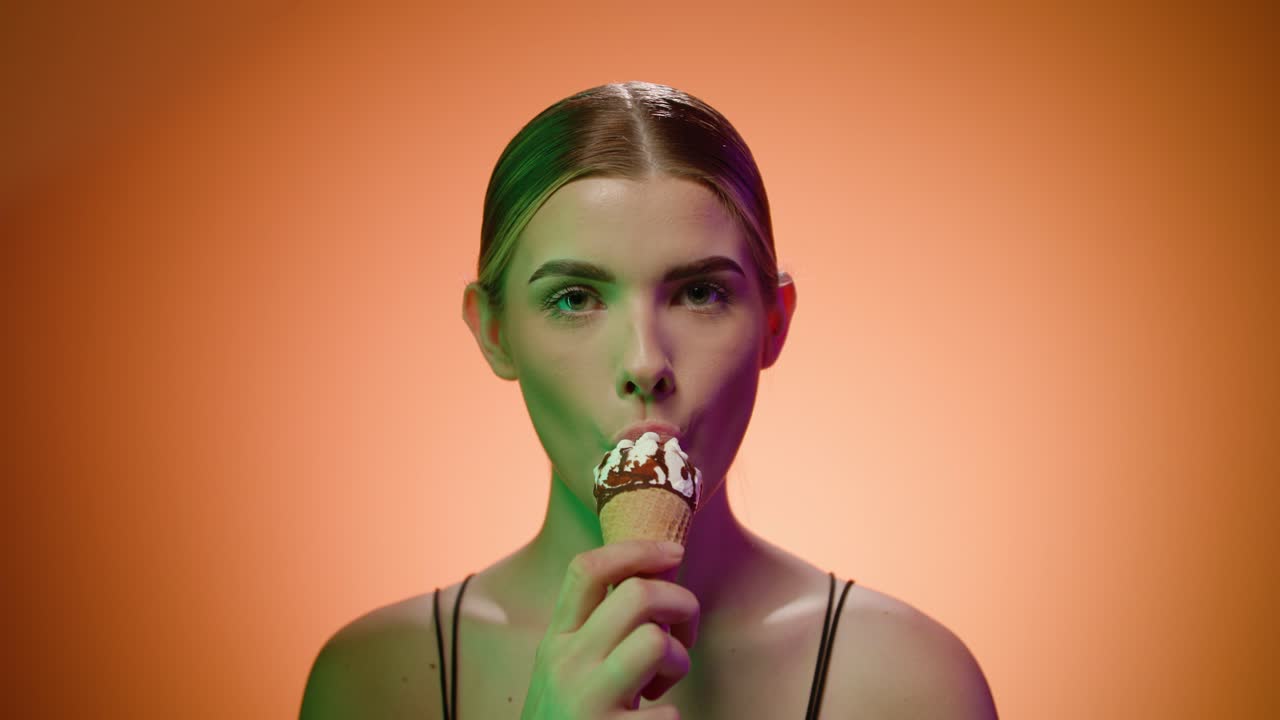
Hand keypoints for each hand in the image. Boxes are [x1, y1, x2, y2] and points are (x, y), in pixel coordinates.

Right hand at [519, 539, 699, 718]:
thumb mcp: (568, 669)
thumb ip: (599, 628)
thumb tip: (656, 574)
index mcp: (556, 641)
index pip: (587, 570)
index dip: (637, 550)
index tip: (674, 552)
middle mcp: (565, 664)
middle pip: (637, 594)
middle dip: (680, 603)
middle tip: (683, 633)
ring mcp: (586, 701)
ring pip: (655, 641)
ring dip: (678, 660)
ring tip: (663, 684)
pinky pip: (670, 714)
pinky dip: (673, 718)